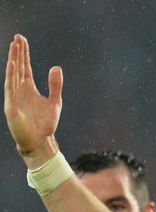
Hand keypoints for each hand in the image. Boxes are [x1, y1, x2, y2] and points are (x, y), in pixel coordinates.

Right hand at [4, 34, 62, 163]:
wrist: (39, 141)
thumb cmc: (45, 124)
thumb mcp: (55, 102)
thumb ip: (55, 85)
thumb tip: (56, 67)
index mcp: (29, 88)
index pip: (24, 67)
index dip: (23, 54)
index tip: (21, 40)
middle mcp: (19, 90)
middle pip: (17, 67)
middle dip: (17, 52)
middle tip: (17, 37)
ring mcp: (14, 97)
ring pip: (12, 74)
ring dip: (13, 60)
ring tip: (14, 46)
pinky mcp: (11, 105)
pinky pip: (10, 88)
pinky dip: (10, 76)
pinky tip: (11, 65)